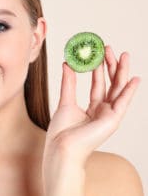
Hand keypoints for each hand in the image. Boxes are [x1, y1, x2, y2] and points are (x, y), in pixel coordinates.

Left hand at [44, 46, 140, 164]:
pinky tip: (134, 78)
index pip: (98, 84)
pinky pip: (122, 103)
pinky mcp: (112, 120)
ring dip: (121, 72)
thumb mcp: (65, 101)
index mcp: (92, 108)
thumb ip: (69, 83)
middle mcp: (103, 111)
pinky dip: (129, 91)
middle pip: (111, 84)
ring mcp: (109, 116)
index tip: (98, 52)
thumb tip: (67, 64)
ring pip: (118, 89)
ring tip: (123, 55)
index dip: (99, 68)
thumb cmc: (61, 131)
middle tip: (110, 48)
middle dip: (111, 66)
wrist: (61, 147)